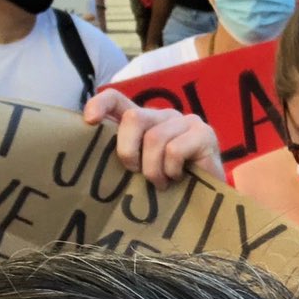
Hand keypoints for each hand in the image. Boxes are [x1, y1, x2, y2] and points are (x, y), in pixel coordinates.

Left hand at [84, 90, 223, 184]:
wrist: (209, 199)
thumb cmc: (169, 184)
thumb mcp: (141, 169)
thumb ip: (124, 157)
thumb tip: (93, 157)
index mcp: (144, 121)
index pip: (116, 99)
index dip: (100, 104)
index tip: (89, 122)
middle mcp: (164, 115)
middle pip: (134, 117)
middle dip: (128, 150)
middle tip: (135, 172)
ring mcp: (186, 121)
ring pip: (155, 139)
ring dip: (153, 170)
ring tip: (160, 184)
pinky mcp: (204, 133)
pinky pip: (175, 150)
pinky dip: (172, 170)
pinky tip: (178, 178)